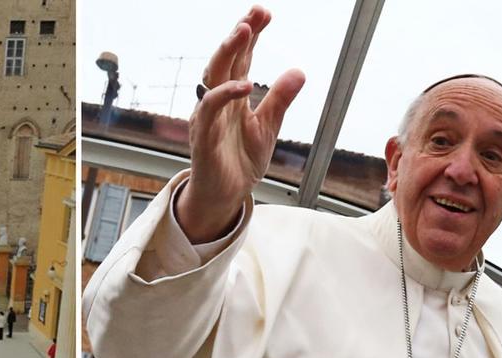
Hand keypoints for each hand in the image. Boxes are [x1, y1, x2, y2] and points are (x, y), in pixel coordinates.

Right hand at [176, 5, 306, 240]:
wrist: (225, 196)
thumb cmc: (240, 161)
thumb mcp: (268, 127)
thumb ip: (280, 99)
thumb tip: (299, 71)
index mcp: (233, 96)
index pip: (242, 58)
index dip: (252, 35)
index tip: (265, 13)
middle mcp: (218, 100)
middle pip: (225, 59)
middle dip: (239, 34)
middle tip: (255, 13)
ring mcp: (208, 116)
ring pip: (213, 76)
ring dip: (227, 52)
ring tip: (244, 32)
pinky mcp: (203, 135)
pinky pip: (210, 109)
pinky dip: (225, 94)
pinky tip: (243, 85)